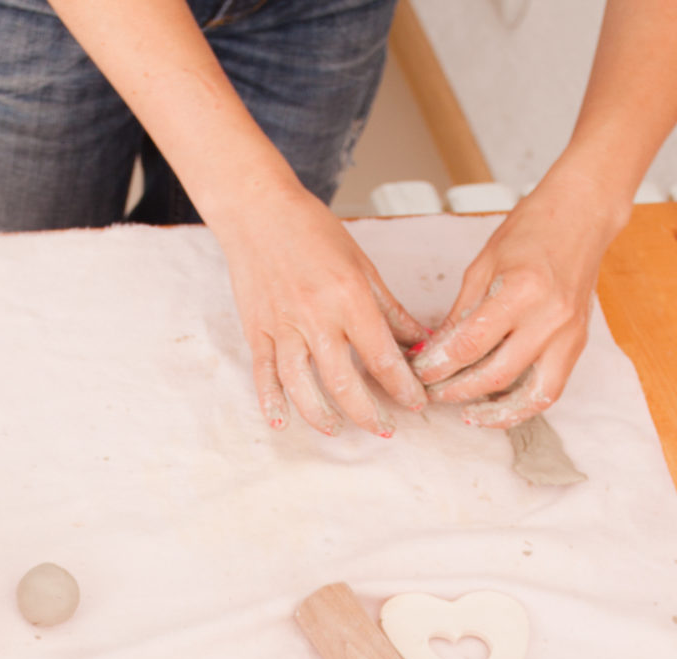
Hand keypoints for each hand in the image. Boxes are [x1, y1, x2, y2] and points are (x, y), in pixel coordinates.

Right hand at [220, 186, 428, 437]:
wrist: (258, 211)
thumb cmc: (313, 232)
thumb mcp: (362, 266)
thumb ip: (390, 309)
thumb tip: (420, 341)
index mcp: (348, 297)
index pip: (382, 354)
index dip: (402, 385)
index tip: (415, 402)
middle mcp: (316, 315)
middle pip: (343, 380)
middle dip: (368, 412)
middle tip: (384, 427)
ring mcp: (282, 325)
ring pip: (301, 383)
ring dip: (321, 414)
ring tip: (337, 429)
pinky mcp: (257, 329)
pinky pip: (263, 373)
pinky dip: (270, 400)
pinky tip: (281, 422)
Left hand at [408, 175, 616, 427]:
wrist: (582, 215)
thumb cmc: (531, 231)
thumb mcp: (484, 266)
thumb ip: (461, 314)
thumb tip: (434, 352)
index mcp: (520, 292)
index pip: (469, 345)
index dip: (438, 365)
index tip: (419, 372)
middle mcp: (549, 318)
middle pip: (495, 376)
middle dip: (457, 391)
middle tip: (433, 392)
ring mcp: (569, 334)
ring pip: (531, 395)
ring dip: (495, 412)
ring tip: (468, 414)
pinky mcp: (578, 344)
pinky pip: (551, 388)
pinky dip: (524, 405)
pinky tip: (499, 406)